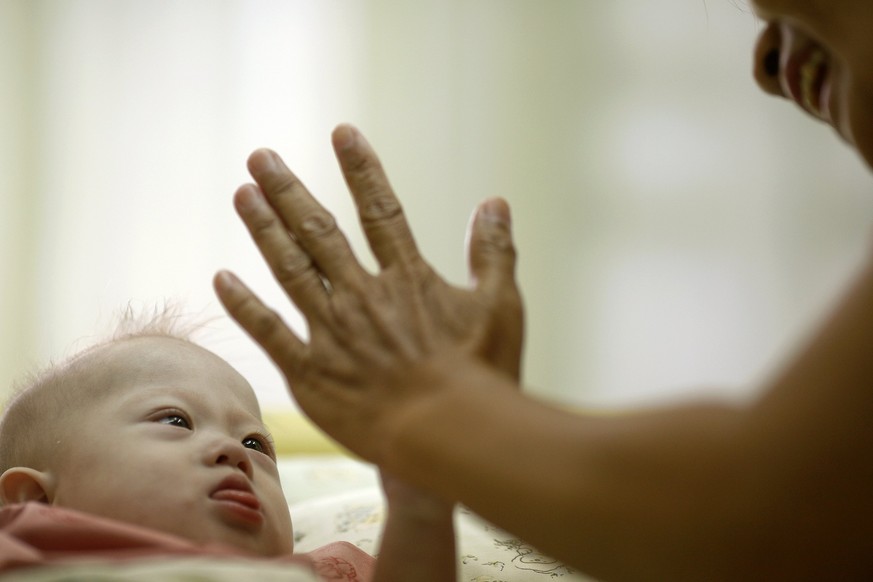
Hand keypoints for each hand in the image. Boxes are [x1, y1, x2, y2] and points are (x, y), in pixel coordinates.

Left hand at [214, 124, 522, 462]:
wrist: (446, 436)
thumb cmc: (480, 375)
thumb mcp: (501, 306)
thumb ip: (494, 252)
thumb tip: (495, 202)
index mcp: (407, 278)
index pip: (381, 209)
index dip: (361, 169)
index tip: (341, 132)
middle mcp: (362, 295)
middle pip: (318, 231)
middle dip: (288, 190)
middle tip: (260, 156)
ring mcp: (332, 332)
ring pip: (289, 269)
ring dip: (263, 230)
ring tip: (241, 194)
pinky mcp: (311, 372)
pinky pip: (269, 332)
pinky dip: (244, 305)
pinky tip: (220, 277)